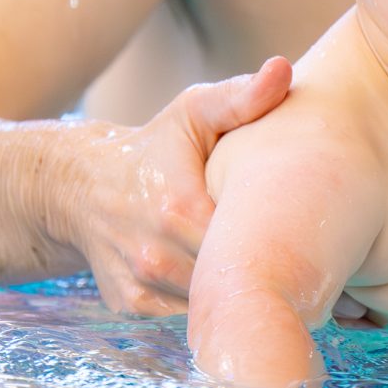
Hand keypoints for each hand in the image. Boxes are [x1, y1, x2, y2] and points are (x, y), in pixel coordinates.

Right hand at [55, 57, 290, 315]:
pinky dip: (208, 302)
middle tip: (297, 253)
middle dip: (267, 270)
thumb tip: (283, 71)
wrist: (80, 185)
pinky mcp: (132, 306)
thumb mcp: (193, 112)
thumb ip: (241, 97)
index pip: (252, 243)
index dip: (285, 239)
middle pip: (235, 280)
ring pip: (213, 304)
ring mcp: (141, 285)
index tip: (307, 228)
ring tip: (267, 268)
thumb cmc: (153, 148)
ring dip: (238, 291)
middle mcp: (155, 255)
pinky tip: (224, 281)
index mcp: (178, 208)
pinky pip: (187, 316)